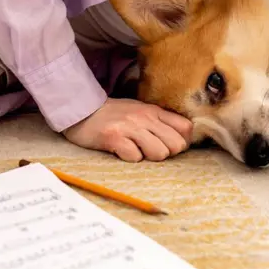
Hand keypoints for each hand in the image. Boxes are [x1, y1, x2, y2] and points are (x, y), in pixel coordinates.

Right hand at [63, 98, 192, 161]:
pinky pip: (134, 157)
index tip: (169, 146)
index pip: (186, 128)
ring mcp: (129, 127)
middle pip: (176, 145)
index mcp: (154, 111)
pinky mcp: (113, 138)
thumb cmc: (115, 115)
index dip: (182, 142)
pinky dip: (130, 158)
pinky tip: (121, 152)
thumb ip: (160, 122)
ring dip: (149, 157)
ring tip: (136, 151)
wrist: (82, 110)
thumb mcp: (141, 111)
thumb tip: (182, 139)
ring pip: (159, 153)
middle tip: (150, 150)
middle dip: (167, 153)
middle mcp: (145, 117)